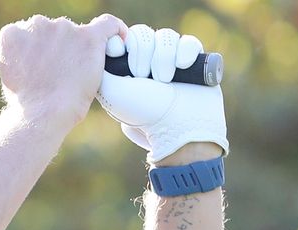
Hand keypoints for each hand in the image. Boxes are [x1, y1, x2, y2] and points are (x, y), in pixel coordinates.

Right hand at [0, 14, 127, 126]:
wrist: (43, 114)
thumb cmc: (27, 103)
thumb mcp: (12, 77)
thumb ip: (23, 59)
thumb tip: (37, 59)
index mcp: (14, 34)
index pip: (28, 31)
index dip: (37, 47)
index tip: (43, 62)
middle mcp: (37, 25)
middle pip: (53, 31)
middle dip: (58, 48)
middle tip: (61, 74)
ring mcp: (64, 29)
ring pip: (77, 32)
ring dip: (79, 48)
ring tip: (77, 75)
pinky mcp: (89, 37)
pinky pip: (108, 25)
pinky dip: (115, 31)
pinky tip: (119, 40)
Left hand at [97, 24, 228, 162]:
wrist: (178, 127)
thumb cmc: (142, 113)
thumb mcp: (111, 92)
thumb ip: (102, 68)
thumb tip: (104, 47)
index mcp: (127, 68)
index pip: (125, 37)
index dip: (125, 44)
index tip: (126, 62)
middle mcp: (149, 62)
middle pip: (144, 34)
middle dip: (143, 53)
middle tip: (144, 77)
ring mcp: (172, 61)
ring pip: (166, 36)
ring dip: (163, 56)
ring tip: (165, 80)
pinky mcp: (195, 62)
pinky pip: (189, 42)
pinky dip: (185, 52)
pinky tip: (182, 67)